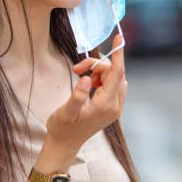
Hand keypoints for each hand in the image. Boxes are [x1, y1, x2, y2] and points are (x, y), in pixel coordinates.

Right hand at [45, 34, 127, 153]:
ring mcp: (115, 108)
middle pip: (114, 73)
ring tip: (80, 78)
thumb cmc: (62, 128)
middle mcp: (115, 106)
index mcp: (105, 105)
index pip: (117, 73)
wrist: (65, 144)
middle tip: (76, 69)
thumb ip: (77, 96)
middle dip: (96, 66)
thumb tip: (86, 80)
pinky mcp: (112, 108)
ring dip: (98, 72)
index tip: (119, 37)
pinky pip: (112, 85)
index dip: (118, 54)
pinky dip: (101, 79)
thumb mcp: (65, 112)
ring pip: (113, 77)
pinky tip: (88, 84)